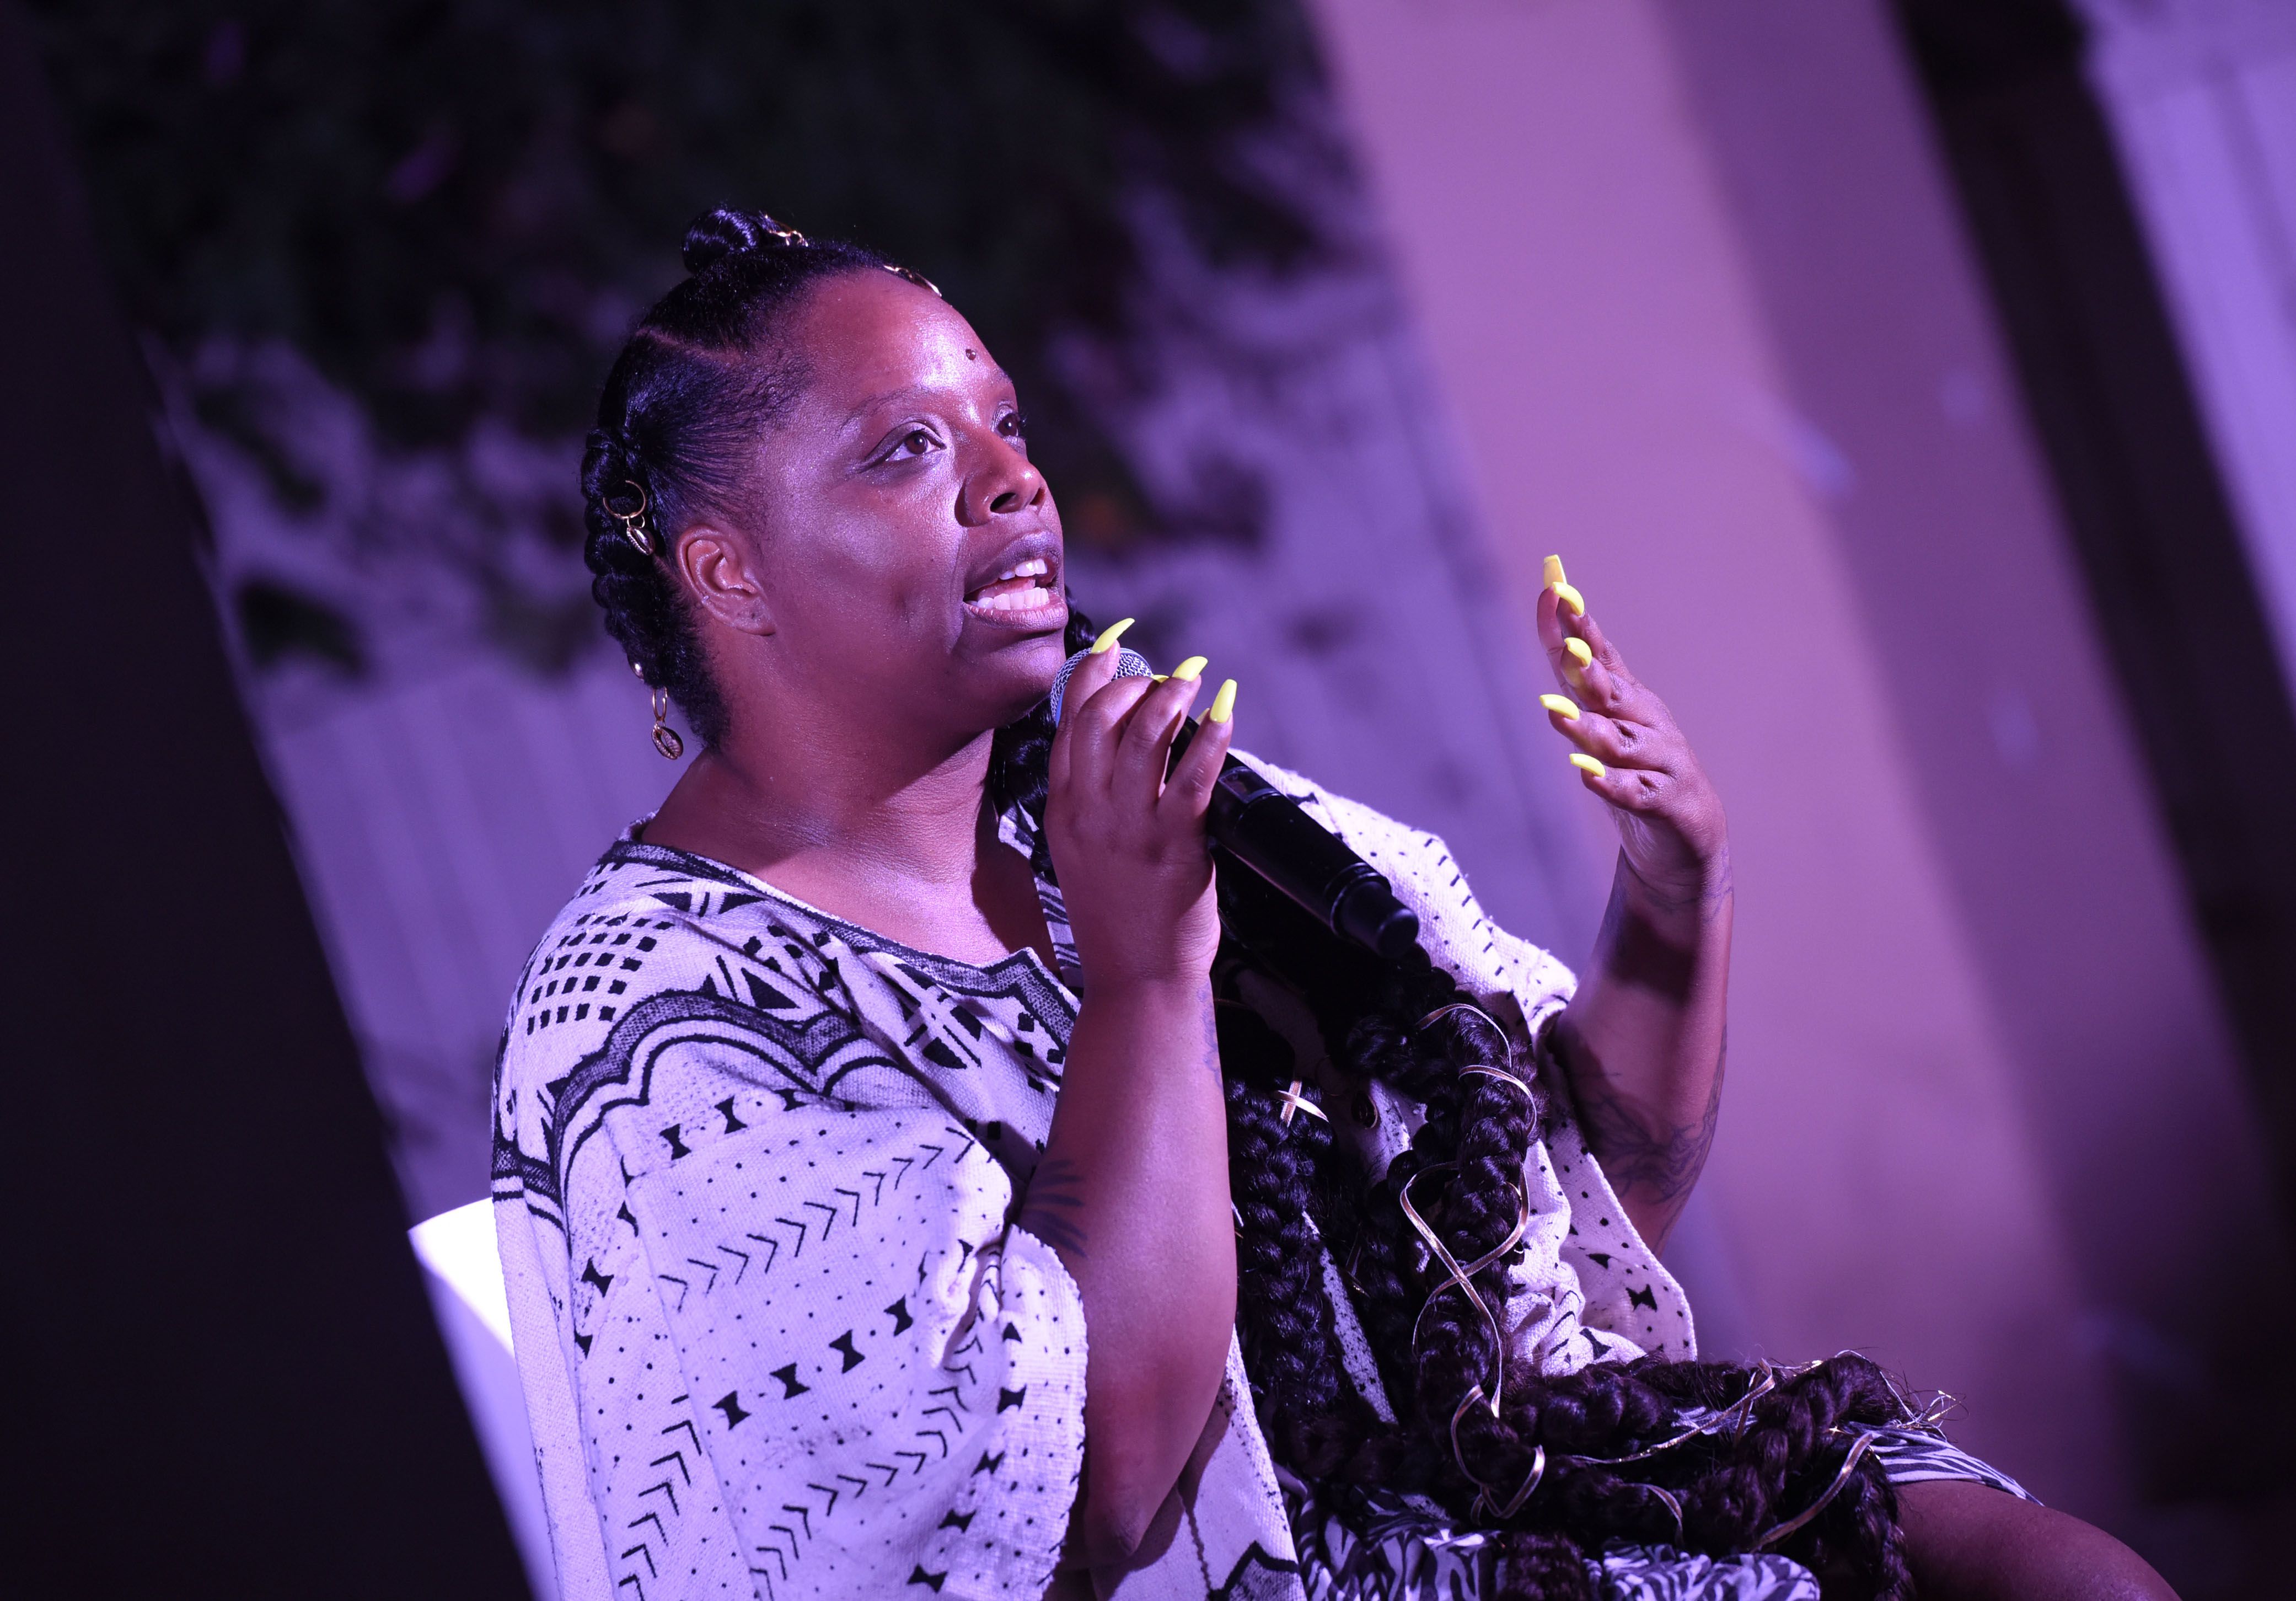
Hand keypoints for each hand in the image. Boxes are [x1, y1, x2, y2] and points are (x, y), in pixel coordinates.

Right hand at [1044, 631, 1237, 989]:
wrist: (1135, 979)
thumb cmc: (1117, 916)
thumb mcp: (1081, 851)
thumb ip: (1091, 798)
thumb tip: (1119, 741)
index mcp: (1063, 810)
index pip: (1069, 723)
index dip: (1092, 672)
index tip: (1116, 642)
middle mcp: (1089, 813)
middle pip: (1101, 719)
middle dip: (1134, 681)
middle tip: (1167, 672)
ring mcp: (1129, 829)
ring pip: (1143, 738)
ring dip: (1172, 698)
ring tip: (1194, 681)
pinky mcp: (1172, 846)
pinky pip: (1191, 777)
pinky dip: (1210, 738)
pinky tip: (1225, 715)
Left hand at [1535, 559, 1726, 902]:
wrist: (1687, 839)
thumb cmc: (1637, 770)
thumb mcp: (1604, 719)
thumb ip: (1574, 671)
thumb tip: (1549, 610)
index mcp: (1629, 700)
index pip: (1602, 657)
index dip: (1581, 627)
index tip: (1559, 592)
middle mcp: (1646, 724)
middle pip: (1614, 694)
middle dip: (1591, 671)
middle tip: (1568, 649)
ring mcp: (1659, 762)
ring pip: (1621, 743)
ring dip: (1589, 728)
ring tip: (1556, 713)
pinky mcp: (1664, 802)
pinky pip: (1634, 792)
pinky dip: (1610, 783)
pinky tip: (1586, 774)